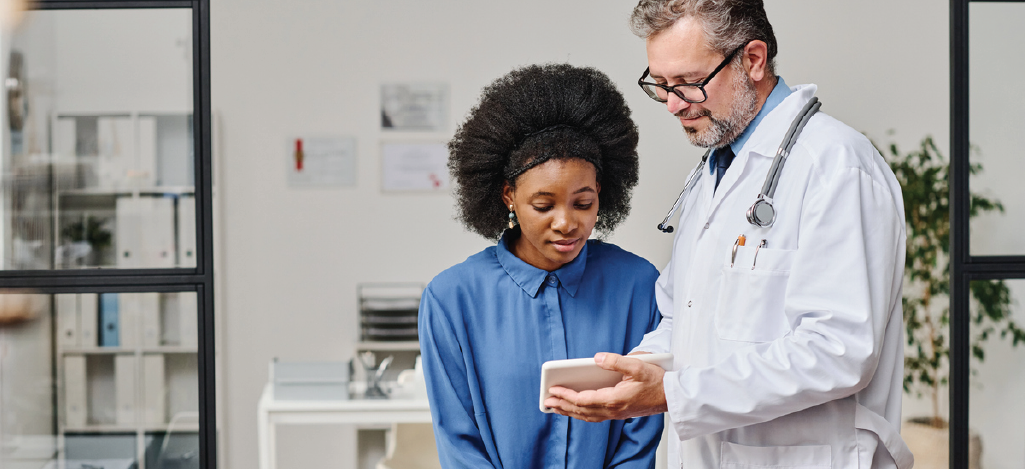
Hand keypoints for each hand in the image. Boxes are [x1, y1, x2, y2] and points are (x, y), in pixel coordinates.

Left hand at [543, 352, 667, 421]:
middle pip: (581, 411)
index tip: (553, 390)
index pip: (583, 399)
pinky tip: (576, 409)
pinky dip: (581, 414)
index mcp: (614, 399)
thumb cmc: (656, 381)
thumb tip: (597, 358)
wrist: (671, 396)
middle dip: (562, 406)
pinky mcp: (618, 413)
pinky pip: (594, 416)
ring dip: (570, 412)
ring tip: (556, 407)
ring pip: (587, 416)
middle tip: (546, 401)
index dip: (566, 395)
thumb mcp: (637, 366)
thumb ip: (616, 361)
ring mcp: (615, 414)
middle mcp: (613, 410)